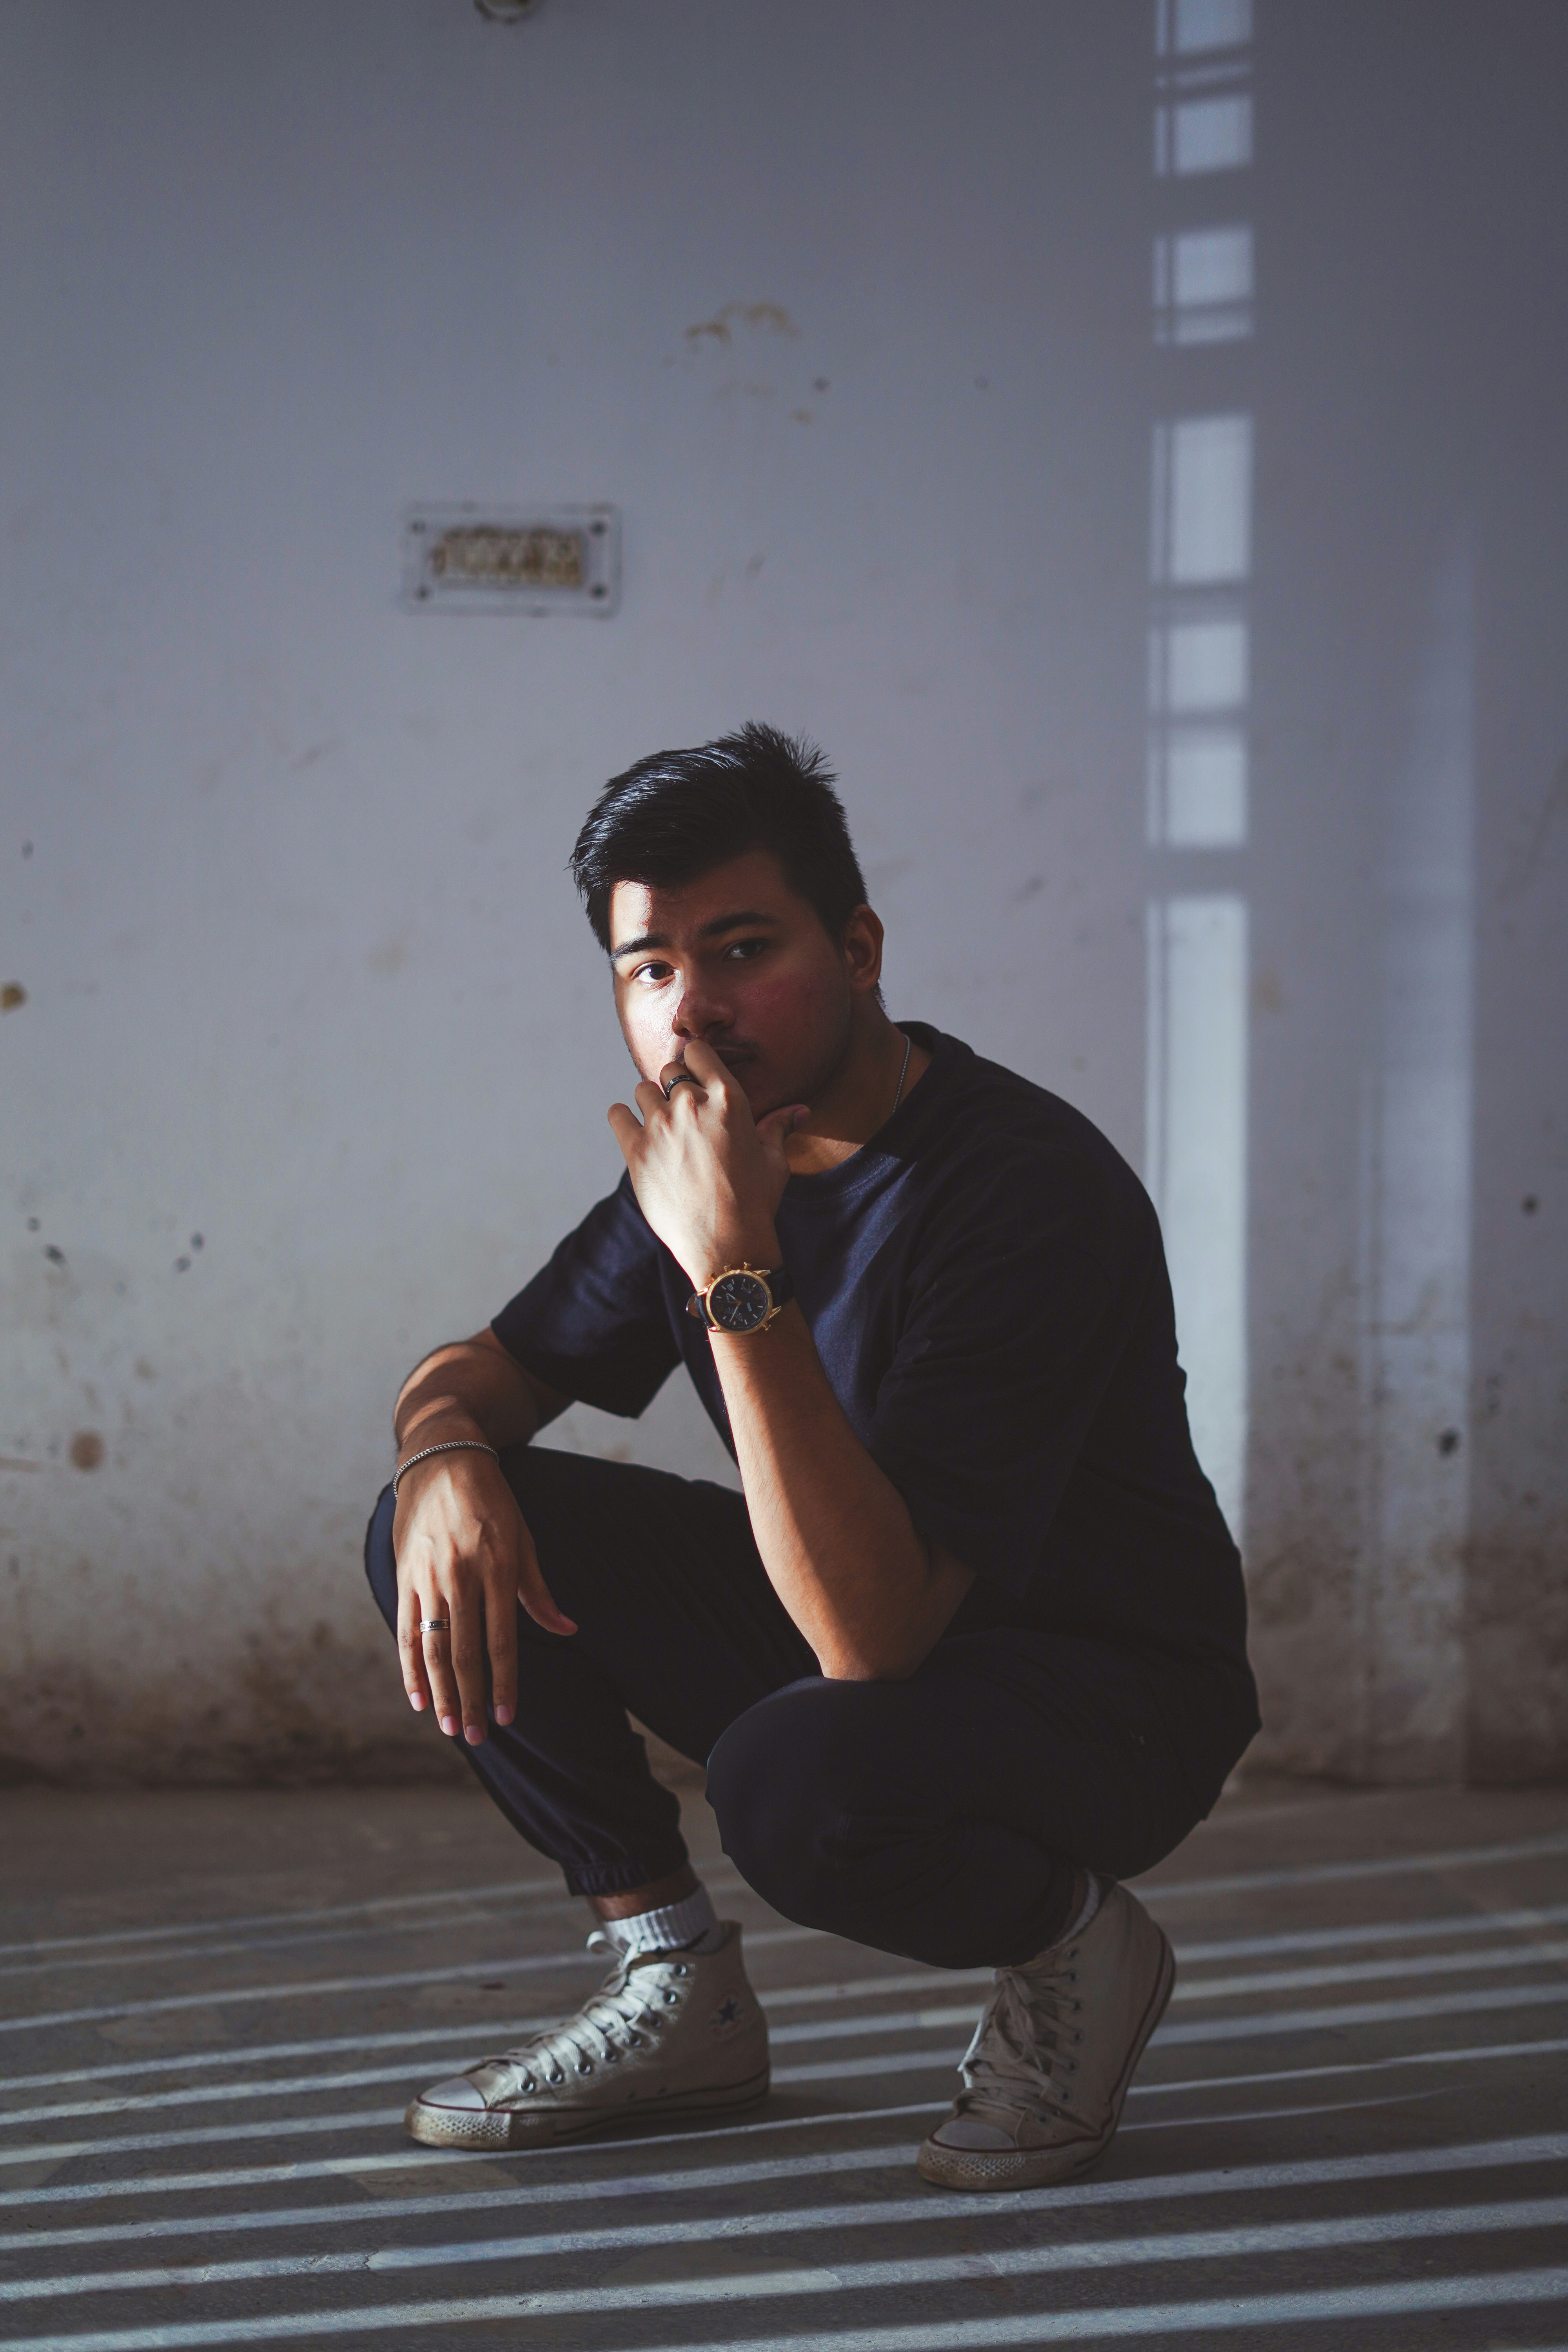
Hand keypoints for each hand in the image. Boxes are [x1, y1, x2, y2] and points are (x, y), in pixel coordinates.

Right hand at [393, 1449, 575, 1743]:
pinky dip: (409, 1667)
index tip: (506, 1717)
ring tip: (447, 1726)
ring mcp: (428, 1577)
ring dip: (440, 1692)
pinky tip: (417, 1697)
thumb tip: (568, 1630)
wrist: (442, 1458)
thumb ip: (538, 1591)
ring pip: (432, 1647)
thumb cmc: (492, 1502)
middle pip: (464, 1652)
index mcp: (497, 1568)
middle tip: (474, 1738)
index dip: (503, 1682)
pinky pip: (405, 1629)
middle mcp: (460, 1576)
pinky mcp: (404, 1575)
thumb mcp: (523, 1539)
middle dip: (469, 1699)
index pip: (500, 1640)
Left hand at [607, 1037, 805, 1281]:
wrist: (727, 1245)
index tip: (696, 1078)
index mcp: (728, 1098)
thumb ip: (778, 1127)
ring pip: (641, 1090)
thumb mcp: (774, 1161)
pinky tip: (636, 1134)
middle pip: (668, 1070)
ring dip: (651, 1104)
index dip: (696, 1062)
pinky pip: (617, 1114)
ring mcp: (661, 1126)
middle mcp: (691, 1104)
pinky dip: (624, 1120)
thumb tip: (801, 1110)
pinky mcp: (636, 1151)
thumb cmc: (755, 1202)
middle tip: (684, 1114)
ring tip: (663, 1129)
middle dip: (675, 1087)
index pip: (698, 1051)